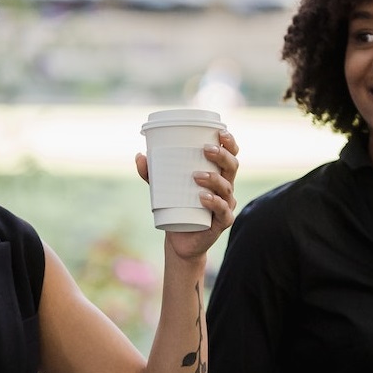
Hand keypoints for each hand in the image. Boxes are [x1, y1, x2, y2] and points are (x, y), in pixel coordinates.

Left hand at [135, 129, 239, 260]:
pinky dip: (215, 204)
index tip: (220, 133)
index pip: (230, 156)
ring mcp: (225, 205)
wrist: (179, 239)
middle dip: (222, 156)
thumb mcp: (162, 188)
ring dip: (213, 179)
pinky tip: (203, 198)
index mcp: (217, 175)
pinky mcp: (221, 222)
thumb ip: (151, 173)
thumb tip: (140, 155)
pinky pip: (223, 212)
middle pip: (232, 167)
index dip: (230, 143)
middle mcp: (225, 188)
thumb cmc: (176, 208)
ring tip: (196, 176)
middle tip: (205, 150)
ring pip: (226, 188)